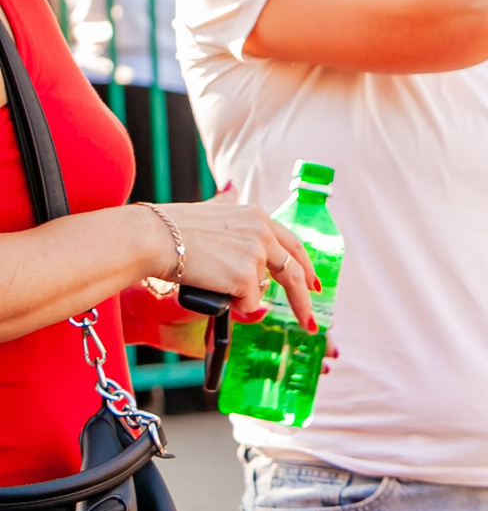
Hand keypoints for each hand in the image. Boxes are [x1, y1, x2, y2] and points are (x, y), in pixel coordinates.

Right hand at [154, 189, 318, 330]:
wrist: (151, 238)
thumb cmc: (170, 227)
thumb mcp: (208, 208)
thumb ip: (225, 203)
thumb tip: (231, 187)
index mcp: (257, 217)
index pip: (292, 245)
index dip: (305, 266)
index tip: (314, 283)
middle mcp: (263, 233)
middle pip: (294, 272)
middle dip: (303, 301)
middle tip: (310, 323)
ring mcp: (256, 255)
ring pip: (262, 290)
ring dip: (242, 297)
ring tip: (213, 284)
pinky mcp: (245, 276)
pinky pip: (247, 303)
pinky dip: (232, 304)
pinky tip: (210, 287)